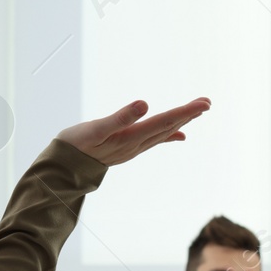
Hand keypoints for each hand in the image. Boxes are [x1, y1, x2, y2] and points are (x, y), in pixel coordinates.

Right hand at [57, 97, 210, 165]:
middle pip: (168, 126)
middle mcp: (136, 145)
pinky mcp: (127, 147)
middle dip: (189, 114)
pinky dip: (170, 135)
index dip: (185, 112)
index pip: (164, 121)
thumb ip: (120, 118)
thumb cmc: (75, 146)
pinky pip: (154, 139)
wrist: (62, 168)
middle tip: (207, 102)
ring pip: (164, 132)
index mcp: (131, 137)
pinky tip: (182, 135)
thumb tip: (144, 104)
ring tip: (199, 111)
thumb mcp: (95, 129)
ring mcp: (133, 148)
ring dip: (182, 121)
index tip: (204, 104)